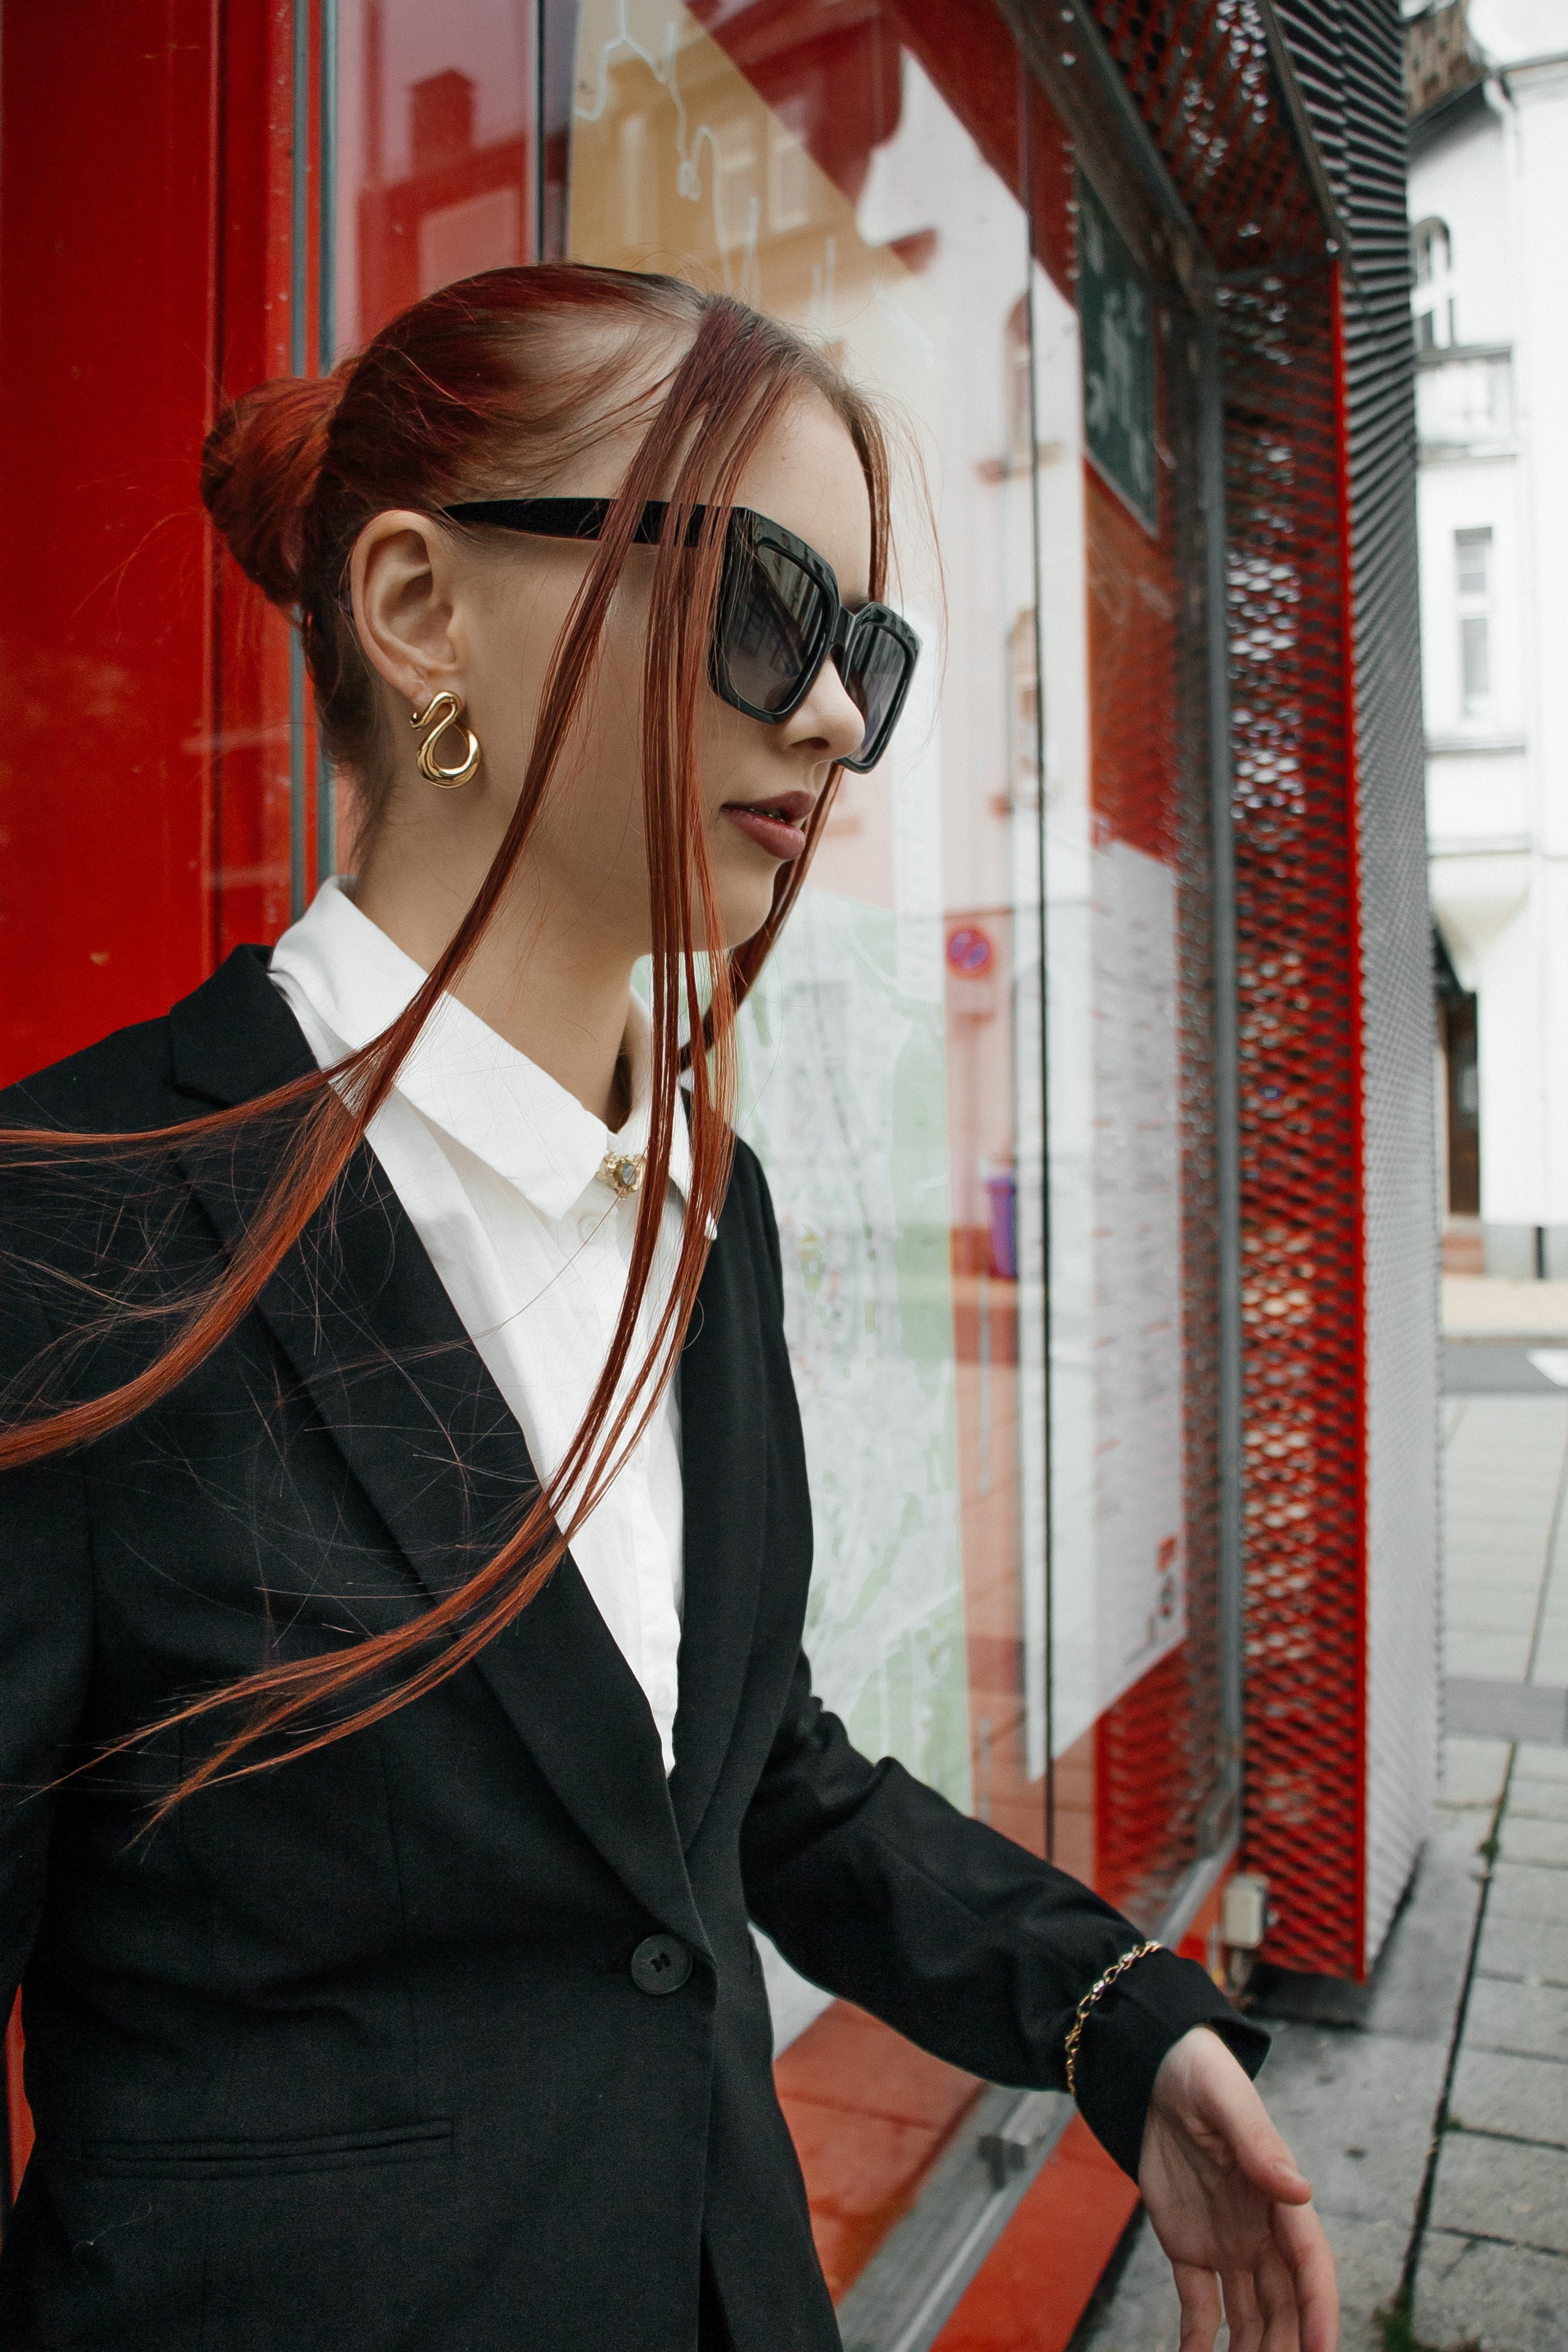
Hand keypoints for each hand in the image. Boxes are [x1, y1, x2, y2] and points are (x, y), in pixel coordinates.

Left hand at [1139, 2025, 1338, 2351]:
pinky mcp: (1189, 2247)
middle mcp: (1262, 2231)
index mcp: (1280, 2199)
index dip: (1320, 2310)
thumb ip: (1260, 2143)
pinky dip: (1199, 2340)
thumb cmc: (1201, 2075)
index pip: (1310, 2266)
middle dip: (1287, 2344)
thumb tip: (1299, 2189)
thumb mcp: (1226, 2101)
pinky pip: (1199, 2305)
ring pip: (1249, 2315)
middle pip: (1283, 2304)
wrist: (1154, 2069)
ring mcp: (1228, 2244)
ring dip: (1251, 2350)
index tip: (1322, 2350)